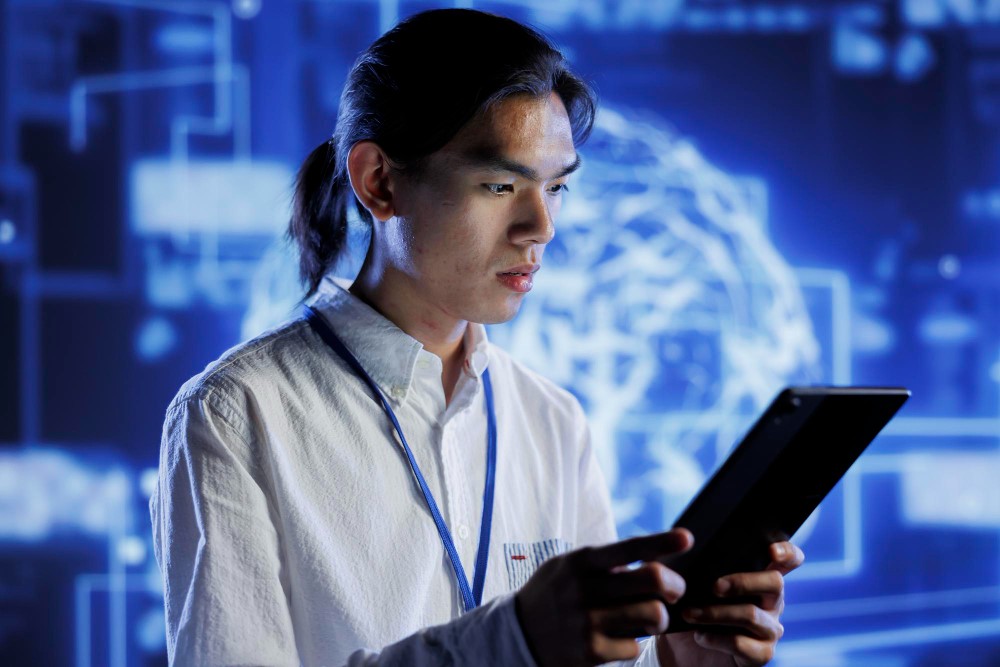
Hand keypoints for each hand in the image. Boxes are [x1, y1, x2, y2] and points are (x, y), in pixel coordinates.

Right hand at [515, 528, 692, 666]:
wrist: (519, 632)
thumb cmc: (556, 592)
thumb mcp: (571, 565)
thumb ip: (607, 559)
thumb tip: (654, 552)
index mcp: (582, 561)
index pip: (629, 547)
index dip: (661, 541)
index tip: (687, 538)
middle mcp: (585, 589)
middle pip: (652, 581)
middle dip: (674, 584)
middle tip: (675, 589)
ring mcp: (588, 621)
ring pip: (652, 614)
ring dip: (658, 616)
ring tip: (649, 616)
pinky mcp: (591, 650)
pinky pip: (635, 646)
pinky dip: (632, 643)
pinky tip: (618, 638)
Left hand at [657, 541, 804, 666]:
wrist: (681, 649)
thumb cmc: (690, 604)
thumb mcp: (692, 580)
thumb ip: (699, 561)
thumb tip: (686, 539)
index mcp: (760, 576)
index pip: (788, 559)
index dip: (786, 552)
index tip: (770, 550)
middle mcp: (771, 601)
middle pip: (775, 583)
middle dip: (742, 582)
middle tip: (713, 587)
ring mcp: (769, 628)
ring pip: (752, 615)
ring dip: (716, 613)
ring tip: (689, 613)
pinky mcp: (760, 654)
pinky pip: (742, 644)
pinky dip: (716, 639)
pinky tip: (699, 635)